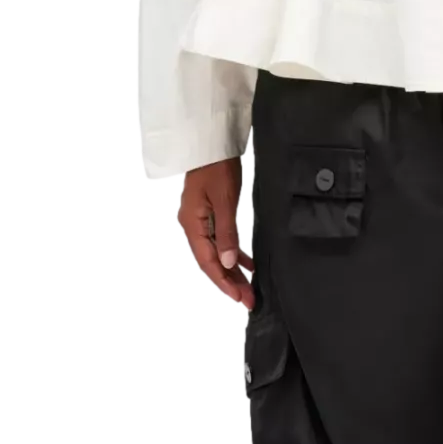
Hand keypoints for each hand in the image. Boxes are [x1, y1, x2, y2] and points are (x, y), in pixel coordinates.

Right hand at [178, 157, 255, 310]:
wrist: (211, 143)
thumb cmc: (217, 168)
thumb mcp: (225, 199)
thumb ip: (227, 232)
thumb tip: (229, 263)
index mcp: (193, 226)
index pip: (208, 262)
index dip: (224, 282)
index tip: (239, 299)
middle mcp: (194, 227)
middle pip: (211, 262)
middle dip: (230, 282)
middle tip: (249, 300)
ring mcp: (201, 221)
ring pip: (217, 254)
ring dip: (232, 270)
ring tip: (249, 286)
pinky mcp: (210, 214)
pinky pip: (220, 241)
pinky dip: (233, 253)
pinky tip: (246, 262)